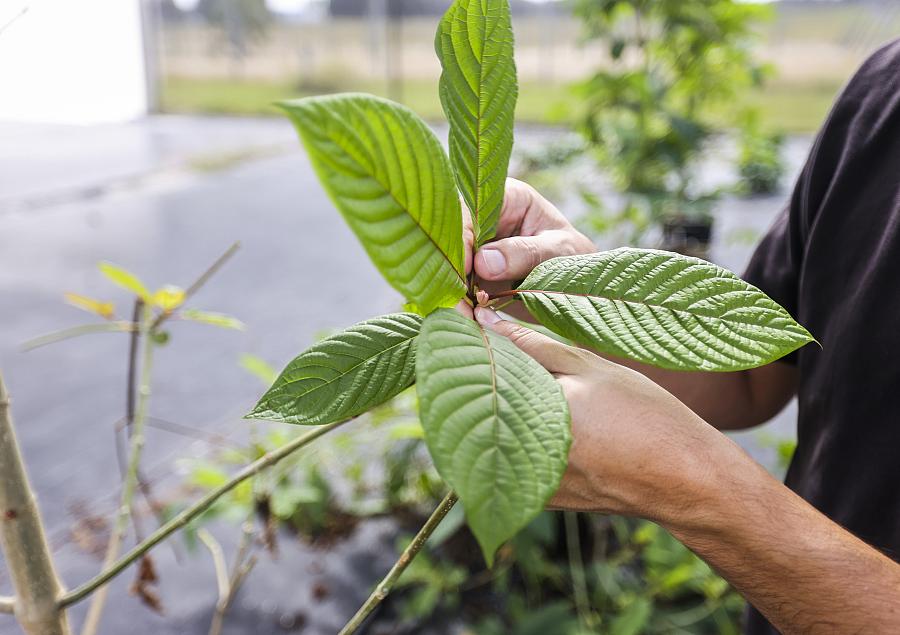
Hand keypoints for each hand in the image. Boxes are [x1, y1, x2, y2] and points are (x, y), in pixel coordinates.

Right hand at [459, 179, 594, 320]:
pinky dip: (461, 303)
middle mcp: (484, 220)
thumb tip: (483, 261)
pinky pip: (457, 286)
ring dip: (455, 291)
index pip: (470, 213)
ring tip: (469, 315)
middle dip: (453, 270)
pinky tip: (471, 318)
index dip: (461, 240)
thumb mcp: (559, 252)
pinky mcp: (473, 273)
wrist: (583, 286)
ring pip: (450, 265)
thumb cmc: (576, 257)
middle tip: (462, 302)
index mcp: (506, 198)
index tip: (466, 271)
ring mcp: (476, 248)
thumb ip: (526, 253)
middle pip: (451, 239)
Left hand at [474, 307, 729, 524]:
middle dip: (480, 367)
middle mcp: (517, 457)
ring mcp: (526, 483)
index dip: (470, 336)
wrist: (686, 481)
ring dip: (497, 398)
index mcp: (527, 416)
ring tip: (522, 370)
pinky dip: (519, 428)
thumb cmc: (647, 418)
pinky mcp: (540, 498)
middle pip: (479, 401)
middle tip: (488, 331)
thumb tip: (484, 318)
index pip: (479, 367)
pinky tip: (541, 408)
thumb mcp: (590, 367)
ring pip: (495, 429)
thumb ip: (532, 344)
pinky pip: (515, 455)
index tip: (464, 308)